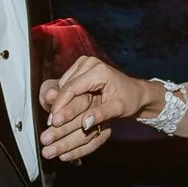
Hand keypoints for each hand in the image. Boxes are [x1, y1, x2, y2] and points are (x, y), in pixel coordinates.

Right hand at [38, 55, 152, 162]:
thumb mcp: (118, 109)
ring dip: (59, 101)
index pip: (71, 88)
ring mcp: (84, 63)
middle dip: (58, 105)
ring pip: (63, 84)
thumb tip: (84, 124)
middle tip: (52, 124)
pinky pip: (66, 83)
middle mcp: (89, 62)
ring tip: (57, 119)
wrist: (135, 91)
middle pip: (65, 85)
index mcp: (98, 70)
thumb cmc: (130, 100)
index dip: (60, 105)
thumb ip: (100, 115)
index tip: (54, 121)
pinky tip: (63, 110)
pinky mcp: (81, 67)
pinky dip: (64, 96)